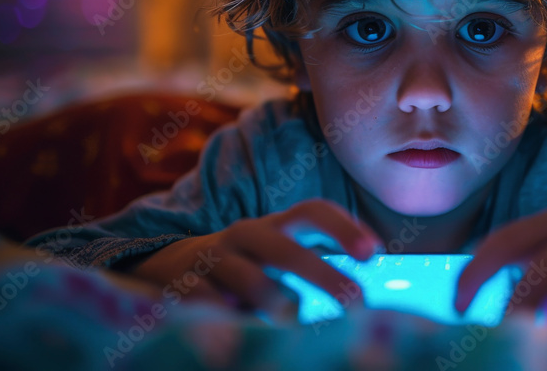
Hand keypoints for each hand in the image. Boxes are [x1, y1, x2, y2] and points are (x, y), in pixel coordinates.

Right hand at [127, 199, 383, 316]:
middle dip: (325, 276)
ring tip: (296, 324)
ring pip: (253, 282)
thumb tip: (366, 305)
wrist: (171, 268)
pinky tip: (237, 333)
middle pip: (289, 251)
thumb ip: (318, 268)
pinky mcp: (183, 283)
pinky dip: (228, 319)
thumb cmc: (248, 269)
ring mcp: (214, 258)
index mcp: (277, 226)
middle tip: (356, 302)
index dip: (344, 228)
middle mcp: (247, 235)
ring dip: (279, 305)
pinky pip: (210, 304)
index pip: (314, 212)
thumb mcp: (282, 261)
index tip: (374, 253)